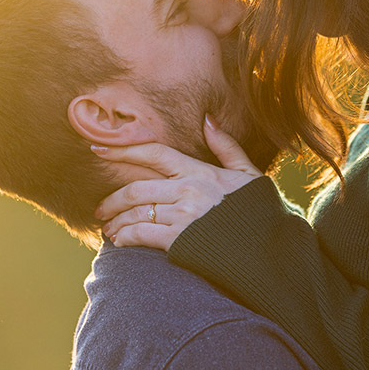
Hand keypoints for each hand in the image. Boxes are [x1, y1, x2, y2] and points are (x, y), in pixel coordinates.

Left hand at [92, 117, 260, 249]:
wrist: (271, 250)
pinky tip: (121, 242)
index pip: (153, 153)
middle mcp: (188, 190)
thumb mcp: (248, 173)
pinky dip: (126, 238)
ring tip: (109, 230)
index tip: (98, 149)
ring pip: (135, 213)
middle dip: (111, 200)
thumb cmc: (260, 212)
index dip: (122, 150)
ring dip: (116, 222)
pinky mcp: (180, 240)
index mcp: (200, 171)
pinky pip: (141, 234)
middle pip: (136, 188)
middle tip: (100, 210)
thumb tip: (207, 119)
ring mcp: (183, 215)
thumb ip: (226, 146)